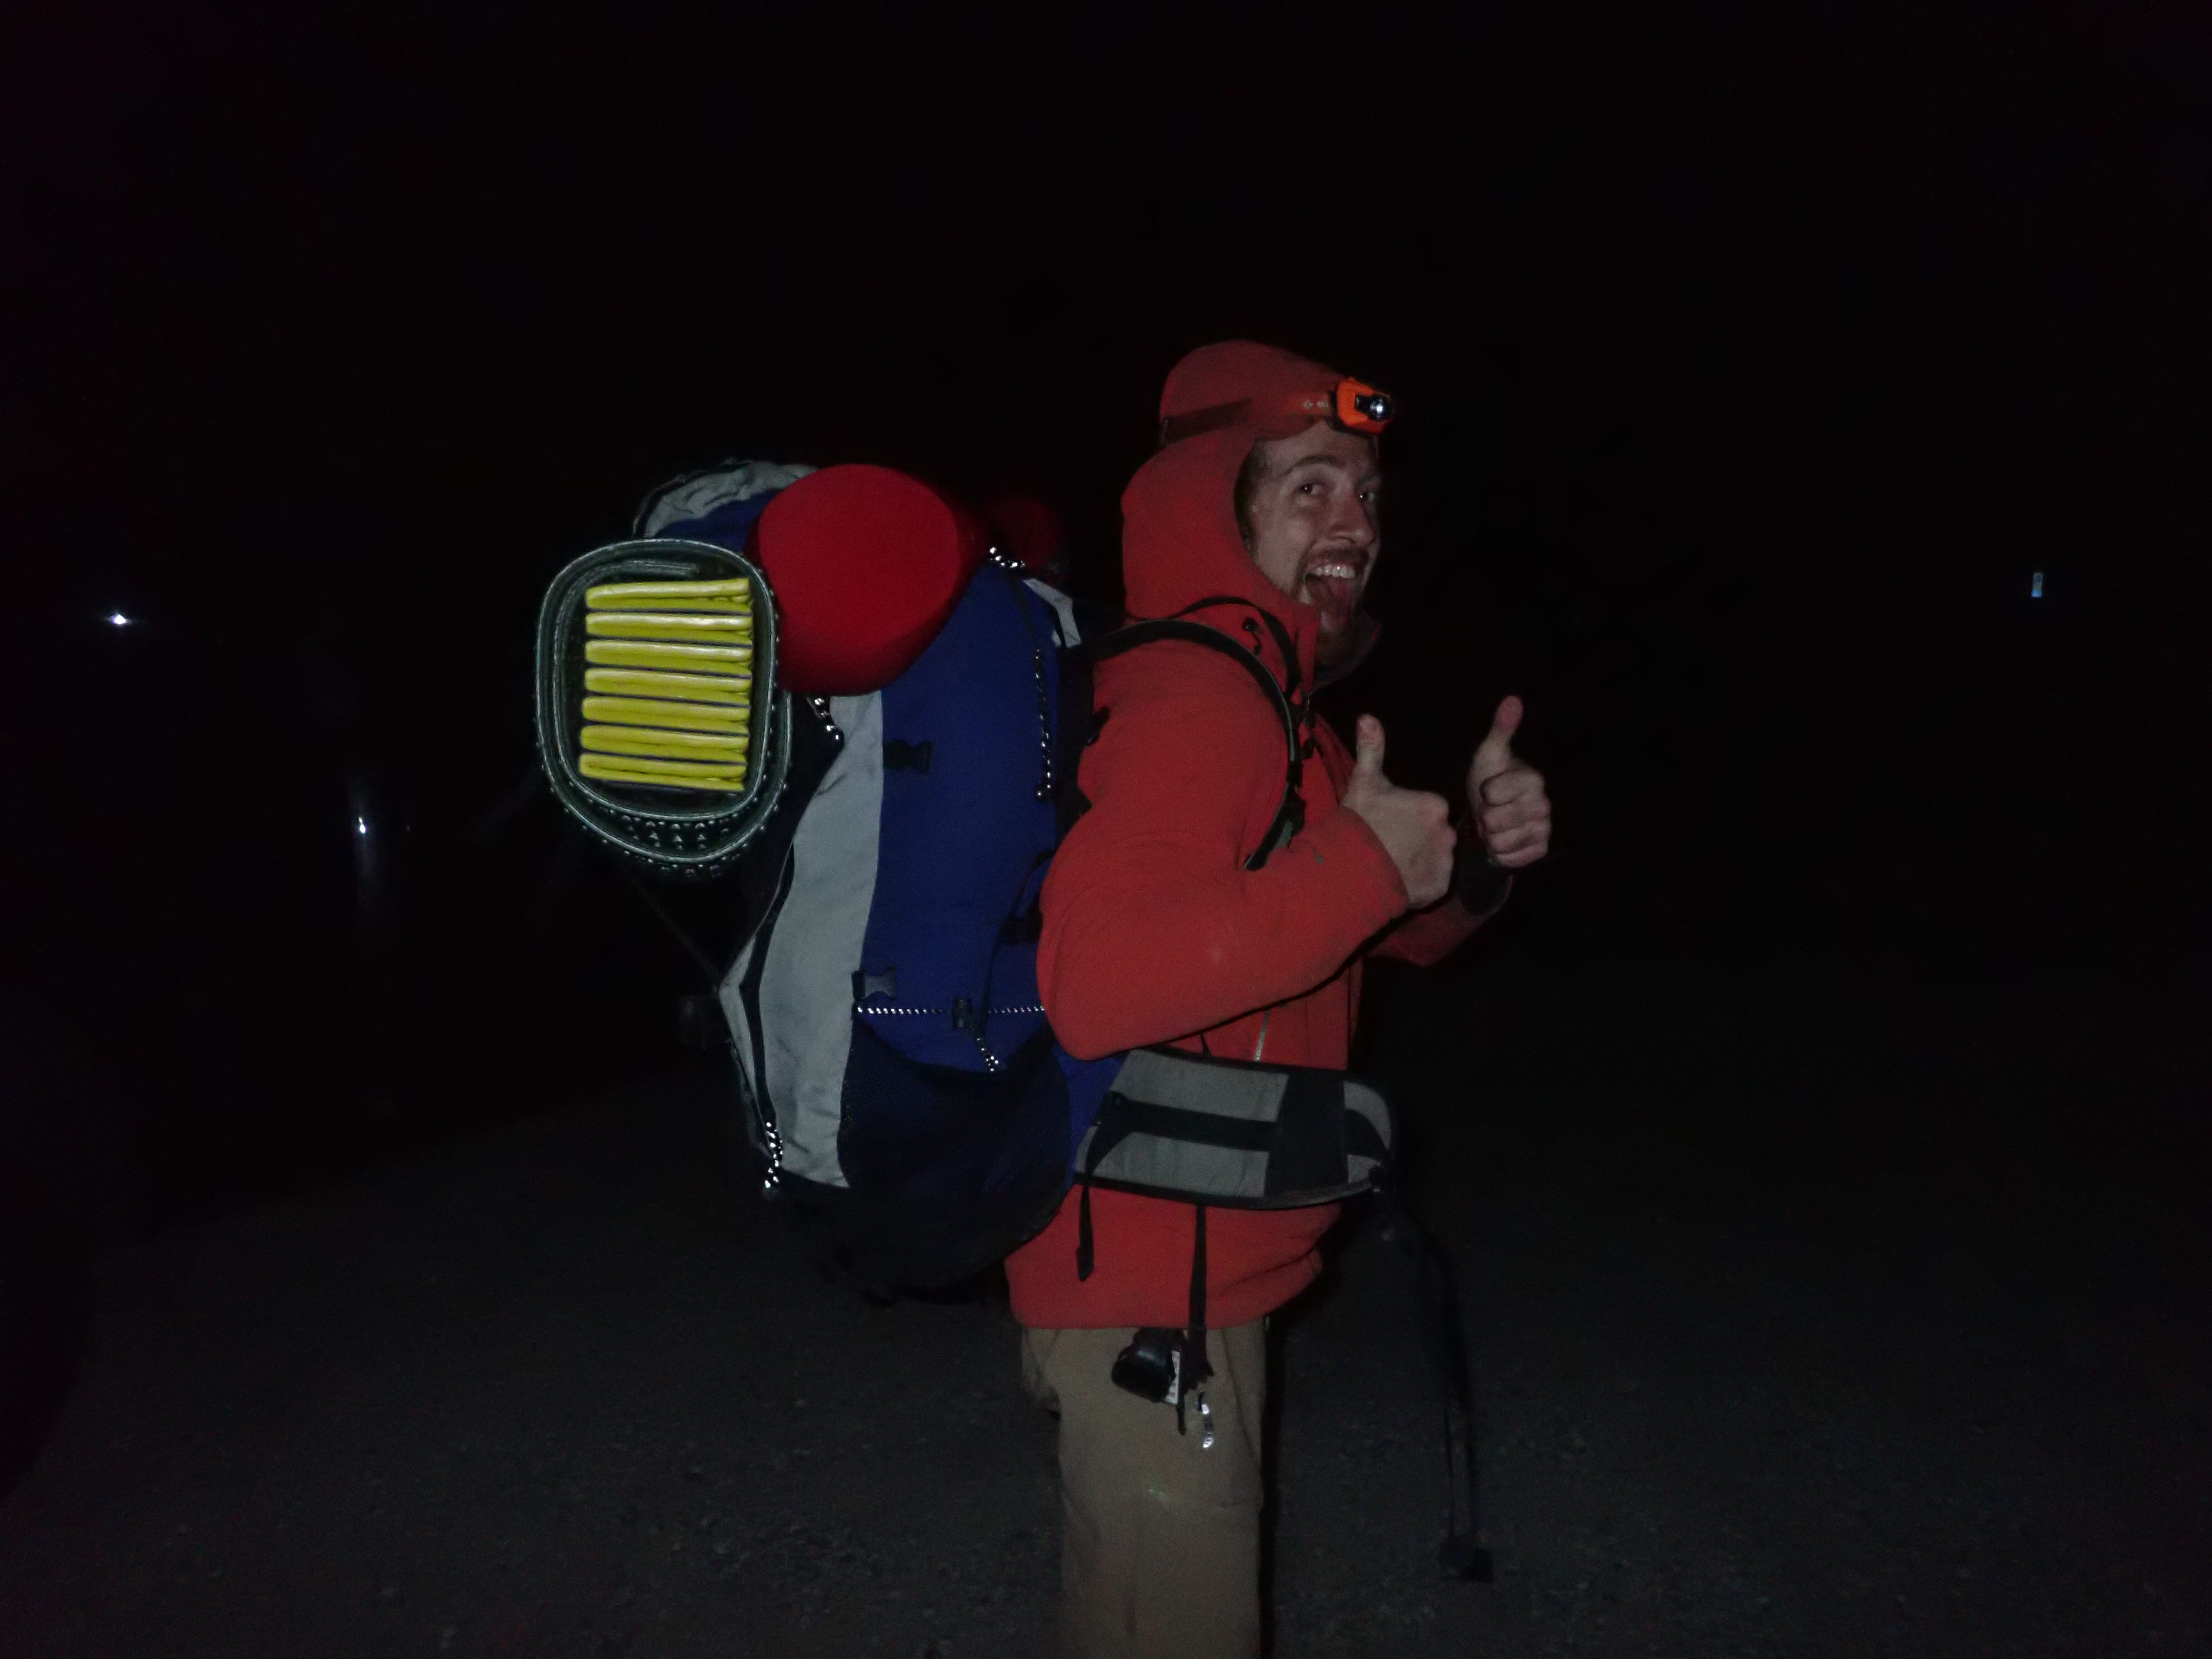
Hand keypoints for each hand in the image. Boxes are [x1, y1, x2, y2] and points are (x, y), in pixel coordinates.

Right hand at [1342, 715, 1456, 907]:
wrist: (1350, 867)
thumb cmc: (1358, 822)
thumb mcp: (1363, 782)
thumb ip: (1371, 749)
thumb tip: (1367, 716)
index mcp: (1434, 805)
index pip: (1430, 810)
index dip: (1409, 817)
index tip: (1390, 824)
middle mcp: (1447, 832)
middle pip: (1436, 833)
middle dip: (1418, 839)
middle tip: (1390, 845)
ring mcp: (1444, 861)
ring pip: (1437, 858)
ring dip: (1421, 860)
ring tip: (1393, 864)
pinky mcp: (1439, 887)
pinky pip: (1434, 882)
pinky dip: (1421, 882)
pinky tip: (1399, 878)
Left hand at [1467, 695, 1551, 869]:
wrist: (1491, 816)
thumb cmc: (1490, 780)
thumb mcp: (1490, 755)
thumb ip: (1501, 730)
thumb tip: (1512, 699)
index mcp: (1533, 780)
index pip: (1494, 792)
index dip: (1484, 794)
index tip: (1486, 790)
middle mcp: (1543, 805)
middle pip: (1496, 819)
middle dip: (1485, 817)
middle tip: (1488, 811)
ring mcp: (1543, 829)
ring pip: (1502, 841)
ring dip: (1490, 836)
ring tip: (1494, 826)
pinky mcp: (1540, 849)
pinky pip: (1512, 858)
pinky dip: (1500, 853)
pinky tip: (1502, 841)